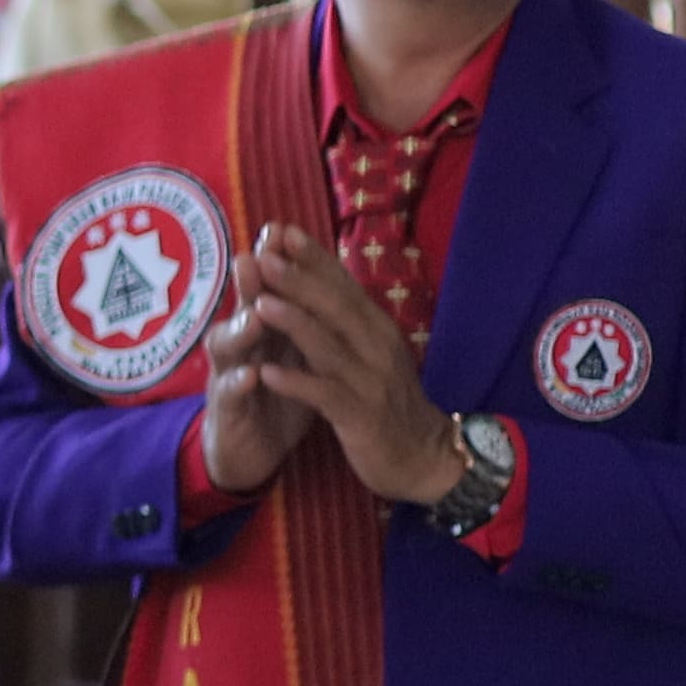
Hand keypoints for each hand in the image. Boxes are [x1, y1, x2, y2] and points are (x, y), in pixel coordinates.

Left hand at [214, 226, 459, 503]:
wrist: (425, 456)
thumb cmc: (386, 399)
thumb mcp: (369, 351)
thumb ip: (344, 318)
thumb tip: (315, 276)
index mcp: (375, 328)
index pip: (343, 284)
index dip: (313, 257)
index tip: (280, 228)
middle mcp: (376, 347)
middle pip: (335, 307)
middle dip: (298, 279)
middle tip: (263, 253)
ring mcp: (370, 382)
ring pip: (329, 347)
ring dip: (294, 323)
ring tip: (260, 304)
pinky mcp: (361, 417)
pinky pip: (326, 396)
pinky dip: (297, 382)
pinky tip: (267, 373)